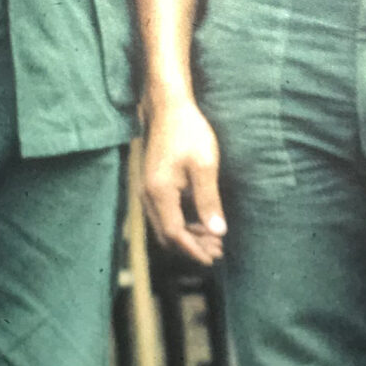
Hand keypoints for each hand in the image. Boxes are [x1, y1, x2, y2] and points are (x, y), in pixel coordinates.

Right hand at [141, 96, 226, 264]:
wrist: (168, 107)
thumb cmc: (188, 132)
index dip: (194, 249)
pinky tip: (200, 221)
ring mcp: (147, 190)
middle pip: (166, 235)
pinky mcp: (151, 185)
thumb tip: (217, 231)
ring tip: (213, 239)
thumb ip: (209, 200)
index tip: (213, 257)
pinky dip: (181, 223)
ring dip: (187, 236)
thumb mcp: (204, 166)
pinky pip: (163, 214)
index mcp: (159, 193)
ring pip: (164, 226)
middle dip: (191, 246)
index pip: (174, 233)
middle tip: (218, 251)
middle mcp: (147, 195)